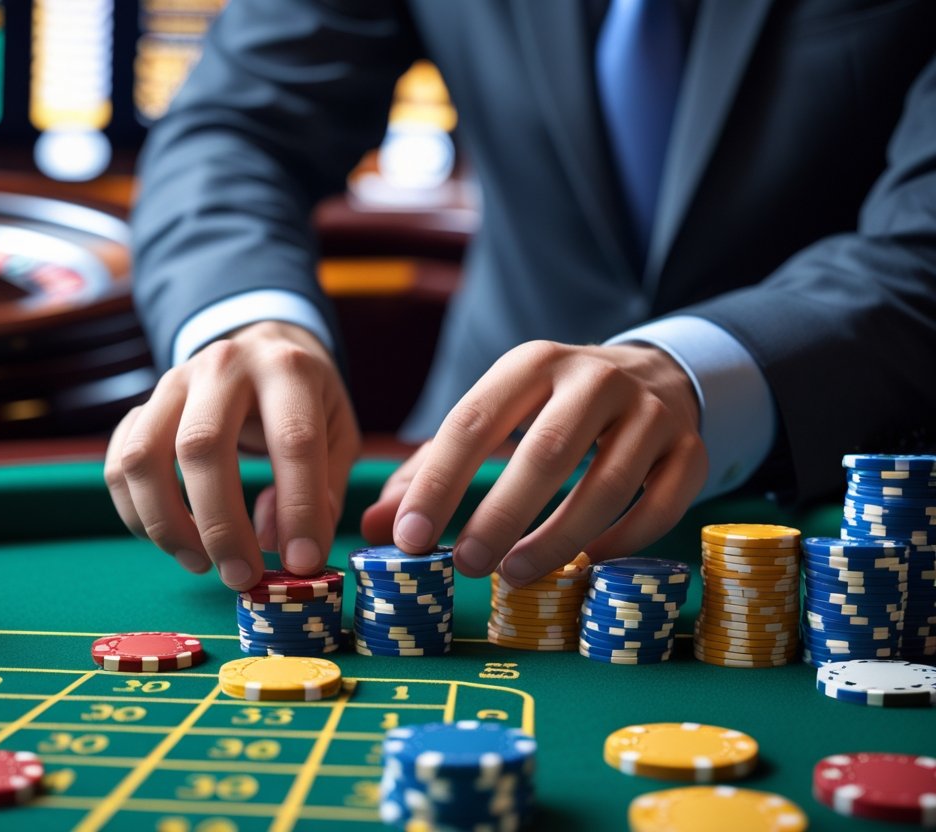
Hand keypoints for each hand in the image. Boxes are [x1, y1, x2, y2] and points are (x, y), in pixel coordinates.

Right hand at [104, 321, 360, 588]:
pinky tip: (172, 539)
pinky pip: (118, 464)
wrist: (262, 347)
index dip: (300, 509)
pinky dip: (135, 512)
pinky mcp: (142, 406)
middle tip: (242, 577)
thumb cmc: (307, 403)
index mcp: (287, 369)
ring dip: (167, 524)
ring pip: (144, 457)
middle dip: (221, 526)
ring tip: (201, 564)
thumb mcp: (338, 436)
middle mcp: (223, 366)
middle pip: (202, 447)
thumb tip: (281, 546)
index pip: (293, 441)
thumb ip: (324, 492)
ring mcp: (173, 382)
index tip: (303, 561)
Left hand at [360, 341, 706, 583]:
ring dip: (558, 538)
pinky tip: (587, 565)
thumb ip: (432, 470)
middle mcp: (595, 378)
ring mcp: (651, 413)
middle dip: (501, 514)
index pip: (474, 421)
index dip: (439, 483)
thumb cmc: (551, 410)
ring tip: (514, 575)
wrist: (655, 377)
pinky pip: (661, 504)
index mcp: (533, 363)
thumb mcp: (494, 418)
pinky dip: (624, 541)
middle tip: (466, 566)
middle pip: (545, 451)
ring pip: (609, 483)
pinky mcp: (691, 449)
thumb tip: (378, 527)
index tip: (409, 537)